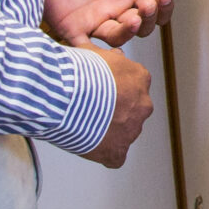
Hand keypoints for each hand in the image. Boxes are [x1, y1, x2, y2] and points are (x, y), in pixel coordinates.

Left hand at [42, 0, 181, 45]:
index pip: (153, 7)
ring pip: (118, 37)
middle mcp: (112, 7)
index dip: (163, 6)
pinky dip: (95, 55)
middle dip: (148, 20)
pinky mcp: (70, 27)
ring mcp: (92, 18)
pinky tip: (107, 51)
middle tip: (147, 7)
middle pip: (140, 27)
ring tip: (133, 19)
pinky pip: (85, 47)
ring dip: (129, 32)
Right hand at [80, 44, 152, 168]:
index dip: (114, 90)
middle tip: (90, 109)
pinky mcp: (118, 151)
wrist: (65, 94)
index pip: (133, 86)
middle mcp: (143, 104)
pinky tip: (90, 146)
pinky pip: (115, 156)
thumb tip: (114, 55)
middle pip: (132, 110)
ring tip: (84, 126)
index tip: (98, 91)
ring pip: (124, 132)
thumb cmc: (77, 70)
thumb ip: (109, 57)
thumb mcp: (96, 52)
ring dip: (109, 131)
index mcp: (140, 77)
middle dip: (115, 111)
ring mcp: (132, 129)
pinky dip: (104, 154)